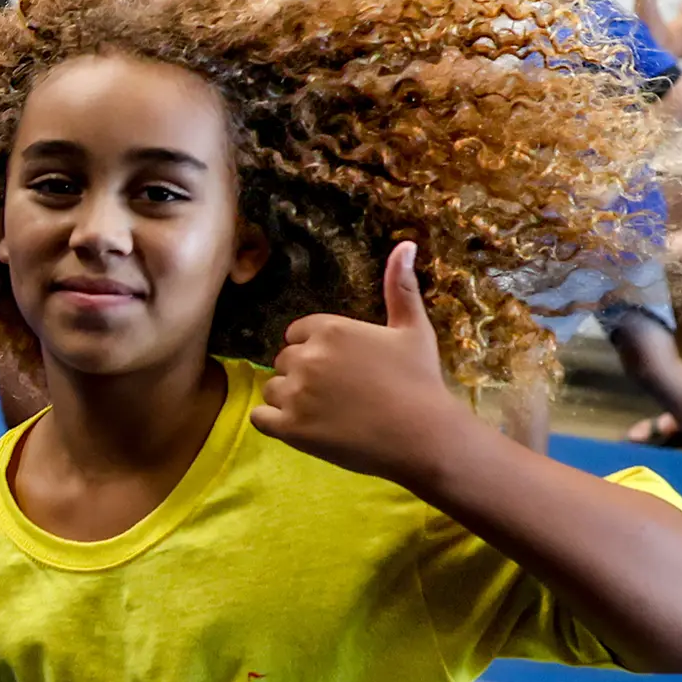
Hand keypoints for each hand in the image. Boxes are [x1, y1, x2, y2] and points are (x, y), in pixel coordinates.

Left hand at [250, 242, 457, 486]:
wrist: (422, 436)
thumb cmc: (420, 381)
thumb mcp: (413, 328)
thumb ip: (400, 286)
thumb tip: (405, 244)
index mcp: (330, 329)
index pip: (297, 334)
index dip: (314, 351)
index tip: (337, 369)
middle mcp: (307, 356)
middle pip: (284, 361)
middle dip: (302, 375)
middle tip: (335, 395)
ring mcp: (295, 393)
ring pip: (271, 389)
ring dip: (288, 400)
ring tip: (322, 414)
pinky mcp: (289, 428)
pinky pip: (260, 418)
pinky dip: (273, 422)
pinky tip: (299, 427)